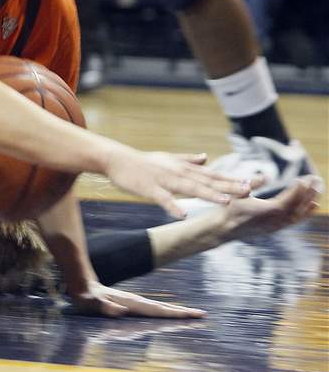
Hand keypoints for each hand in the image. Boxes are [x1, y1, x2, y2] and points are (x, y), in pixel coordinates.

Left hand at [70, 281, 205, 317]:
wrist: (80, 283)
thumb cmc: (85, 297)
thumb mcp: (92, 303)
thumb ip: (104, 307)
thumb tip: (120, 311)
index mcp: (131, 304)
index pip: (158, 310)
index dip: (176, 314)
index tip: (194, 314)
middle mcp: (136, 302)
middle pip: (163, 308)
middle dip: (182, 312)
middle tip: (202, 314)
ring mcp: (134, 302)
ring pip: (159, 308)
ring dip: (176, 311)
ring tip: (191, 314)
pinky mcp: (131, 304)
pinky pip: (151, 309)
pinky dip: (164, 311)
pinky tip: (170, 313)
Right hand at [101, 148, 251, 218]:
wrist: (118, 159)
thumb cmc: (143, 161)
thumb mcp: (169, 158)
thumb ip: (189, 159)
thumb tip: (206, 157)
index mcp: (184, 168)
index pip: (213, 175)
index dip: (232, 179)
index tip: (252, 183)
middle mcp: (179, 173)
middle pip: (208, 181)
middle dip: (229, 186)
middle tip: (250, 190)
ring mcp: (165, 181)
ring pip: (190, 188)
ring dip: (208, 194)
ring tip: (226, 201)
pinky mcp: (150, 188)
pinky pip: (164, 199)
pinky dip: (174, 206)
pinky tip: (183, 214)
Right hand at [220, 175, 320, 242]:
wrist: (226, 228)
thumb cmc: (230, 209)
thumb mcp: (238, 193)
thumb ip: (252, 184)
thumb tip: (265, 175)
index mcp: (269, 210)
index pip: (290, 198)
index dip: (298, 189)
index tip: (304, 178)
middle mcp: (277, 219)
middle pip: (299, 205)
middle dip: (309, 192)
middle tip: (317, 180)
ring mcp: (278, 225)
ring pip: (300, 213)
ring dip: (310, 201)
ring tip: (318, 190)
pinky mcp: (277, 228)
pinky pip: (296, 220)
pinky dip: (307, 212)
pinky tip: (313, 206)